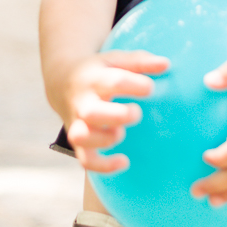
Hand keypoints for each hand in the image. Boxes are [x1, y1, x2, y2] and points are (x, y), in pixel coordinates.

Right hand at [62, 50, 169, 173]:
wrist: (61, 82)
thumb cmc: (98, 71)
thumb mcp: (114, 60)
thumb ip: (140, 61)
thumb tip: (166, 64)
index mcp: (93, 79)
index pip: (113, 82)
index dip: (135, 85)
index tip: (151, 88)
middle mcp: (82, 102)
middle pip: (92, 112)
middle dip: (118, 115)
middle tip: (136, 112)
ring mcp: (78, 123)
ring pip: (82, 137)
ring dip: (105, 139)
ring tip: (121, 132)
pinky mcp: (79, 142)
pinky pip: (86, 160)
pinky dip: (103, 166)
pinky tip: (125, 161)